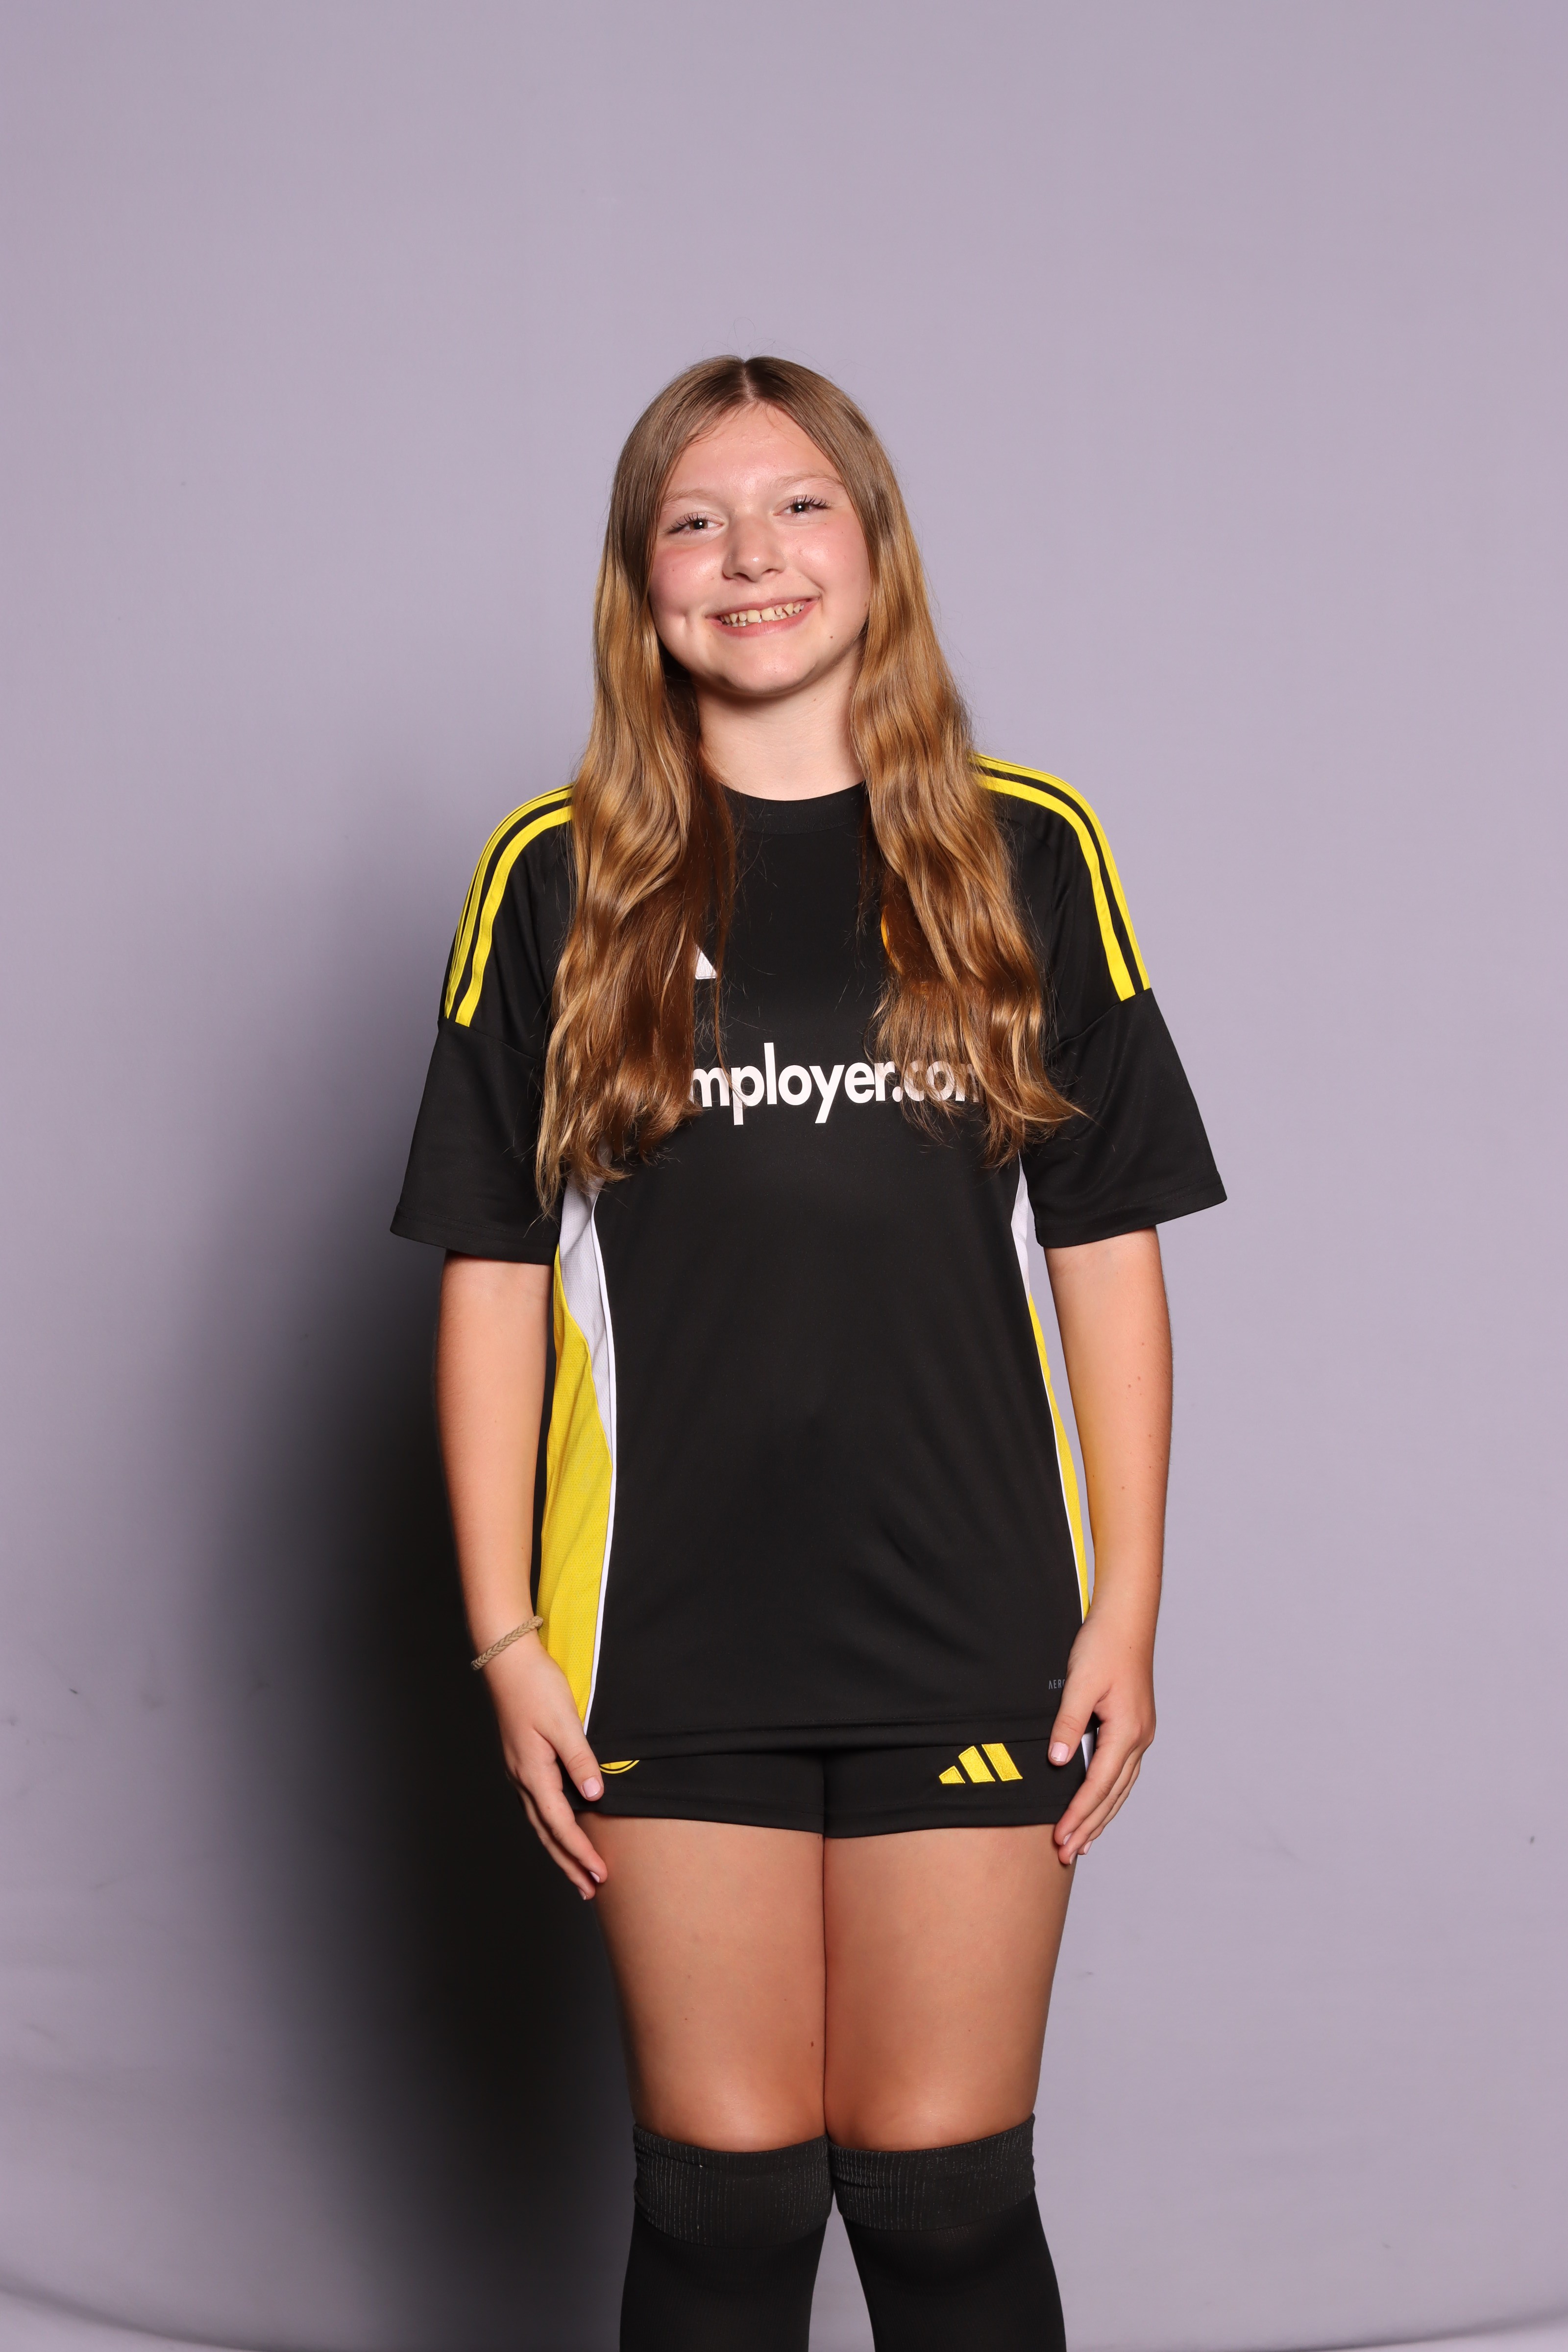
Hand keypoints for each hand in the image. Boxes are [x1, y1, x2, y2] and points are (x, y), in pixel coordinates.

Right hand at [483, 1634, 608, 1897]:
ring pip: (540, 1821)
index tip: (599, 1874)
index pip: (560, 1825)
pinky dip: (552, 1825)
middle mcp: (522, 1778)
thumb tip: (595, 1795)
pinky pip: (538, 1804)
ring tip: (577, 1871)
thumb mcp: (564, 1721)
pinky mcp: (522, 1760)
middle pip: (546, 1833)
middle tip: (588, 1890)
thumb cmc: (535, 1686)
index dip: (580, 1852)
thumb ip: (579, 1759)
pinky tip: (562, 1828)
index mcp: (532, 1772)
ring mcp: (519, 1771)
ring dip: (559, 1849)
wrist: (508, 1661)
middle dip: (568, 1863)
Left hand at [1047, 1600, 1155, 1866]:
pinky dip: (1110, 1794)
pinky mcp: (1135, 1727)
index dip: (1078, 1814)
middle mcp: (1139, 1738)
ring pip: (1121, 1788)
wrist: (1126, 1620)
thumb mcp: (1079, 1683)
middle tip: (1067, 1854)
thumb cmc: (1102, 1647)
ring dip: (1101, 1816)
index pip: (1099, 1785)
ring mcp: (1140, 1734)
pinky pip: (1123, 1772)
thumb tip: (1058, 1762)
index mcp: (1127, 1731)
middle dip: (1090, 1826)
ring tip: (1083, 1842)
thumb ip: (1067, 1724)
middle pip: (1113, 1795)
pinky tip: (1099, 1805)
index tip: (1060, 1837)